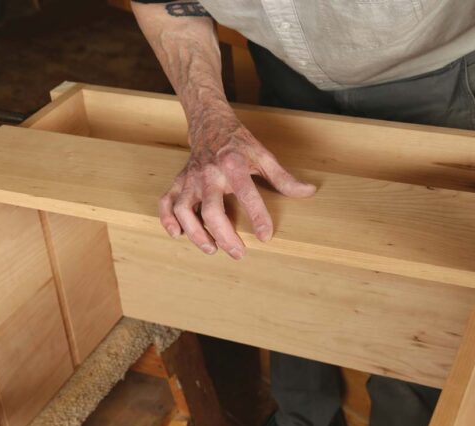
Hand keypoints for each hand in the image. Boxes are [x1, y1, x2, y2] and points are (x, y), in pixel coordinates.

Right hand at [159, 114, 315, 258]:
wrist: (210, 124)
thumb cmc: (239, 143)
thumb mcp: (263, 156)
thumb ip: (283, 178)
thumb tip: (308, 192)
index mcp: (233, 164)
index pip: (246, 193)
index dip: (257, 216)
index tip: (265, 236)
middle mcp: (208, 173)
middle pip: (211, 210)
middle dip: (224, 235)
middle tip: (238, 253)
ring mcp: (190, 179)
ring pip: (184, 210)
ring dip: (195, 233)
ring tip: (211, 249)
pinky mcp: (178, 182)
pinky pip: (166, 203)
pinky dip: (168, 220)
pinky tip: (177, 234)